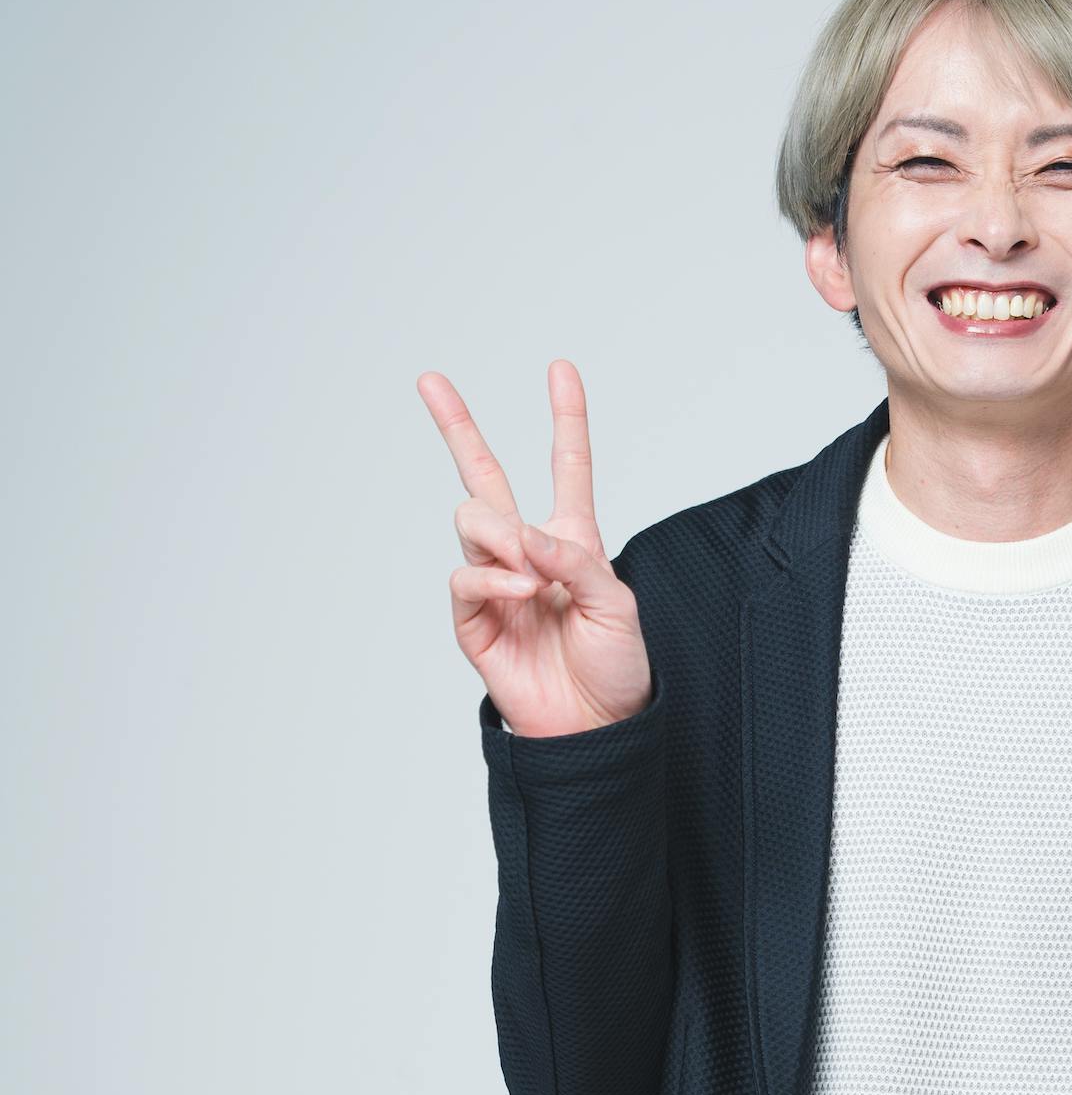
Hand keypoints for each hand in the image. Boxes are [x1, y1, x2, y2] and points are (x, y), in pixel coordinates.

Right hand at [418, 360, 651, 735]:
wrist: (594, 726)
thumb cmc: (617, 667)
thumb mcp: (617, 604)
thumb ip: (575, 560)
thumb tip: (527, 535)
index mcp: (574, 539)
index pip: (567, 466)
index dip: (566, 417)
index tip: (561, 368)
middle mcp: (529, 551)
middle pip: (485, 474)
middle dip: (457, 425)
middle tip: (430, 380)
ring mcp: (495, 580)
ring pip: (473, 519)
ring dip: (502, 535)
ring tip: (534, 576)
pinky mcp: (471, 617)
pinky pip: (466, 574)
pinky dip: (494, 578)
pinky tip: (522, 594)